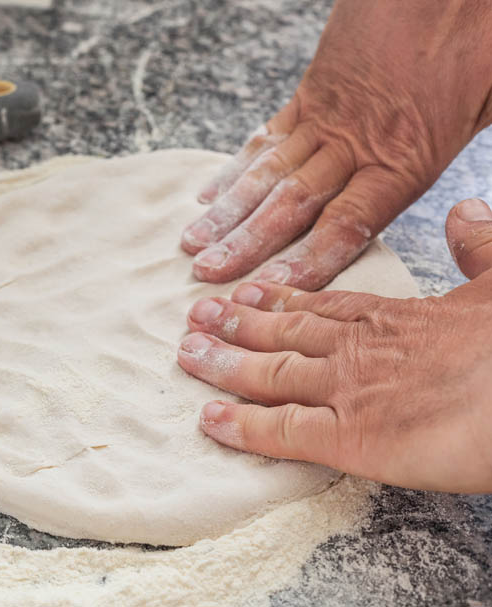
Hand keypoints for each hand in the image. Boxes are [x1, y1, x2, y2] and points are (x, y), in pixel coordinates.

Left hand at [177, 199, 491, 492]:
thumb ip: (481, 247)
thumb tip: (466, 211)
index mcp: (394, 317)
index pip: (322, 305)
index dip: (279, 298)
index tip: (247, 290)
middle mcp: (359, 348)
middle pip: (282, 332)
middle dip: (236, 324)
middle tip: (196, 315)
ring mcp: (349, 390)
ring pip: (268, 373)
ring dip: (224, 363)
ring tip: (186, 353)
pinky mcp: (351, 437)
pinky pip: (282, 431)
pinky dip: (242, 426)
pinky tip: (208, 420)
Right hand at [181, 0, 491, 289]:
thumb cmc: (476, 31)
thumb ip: (465, 145)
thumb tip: (479, 203)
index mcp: (406, 155)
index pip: (348, 224)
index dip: (309, 260)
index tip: (273, 288)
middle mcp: (356, 142)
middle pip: (293, 204)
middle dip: (247, 243)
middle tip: (207, 272)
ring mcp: (327, 116)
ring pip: (269, 172)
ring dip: (228, 212)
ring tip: (194, 243)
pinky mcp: (311, 92)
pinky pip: (267, 136)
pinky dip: (236, 167)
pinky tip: (211, 192)